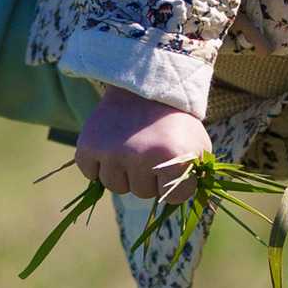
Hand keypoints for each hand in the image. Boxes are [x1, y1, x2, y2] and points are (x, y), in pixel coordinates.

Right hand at [73, 90, 209, 198]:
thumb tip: (185, 201)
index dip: (175, 184)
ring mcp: (112, 153)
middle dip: (148, 177)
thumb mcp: (198, 144)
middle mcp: (140, 157)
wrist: (143, 85)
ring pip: (116, 186)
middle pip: (142, 193)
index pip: (174, 198)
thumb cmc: (175, 120)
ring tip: (131, 147)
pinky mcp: (88, 146)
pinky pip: (91, 174)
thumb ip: (197, 175)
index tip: (174, 165)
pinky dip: (98, 165)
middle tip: (150, 149)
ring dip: (123, 173)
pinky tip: (110, 147)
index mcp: (172, 157)